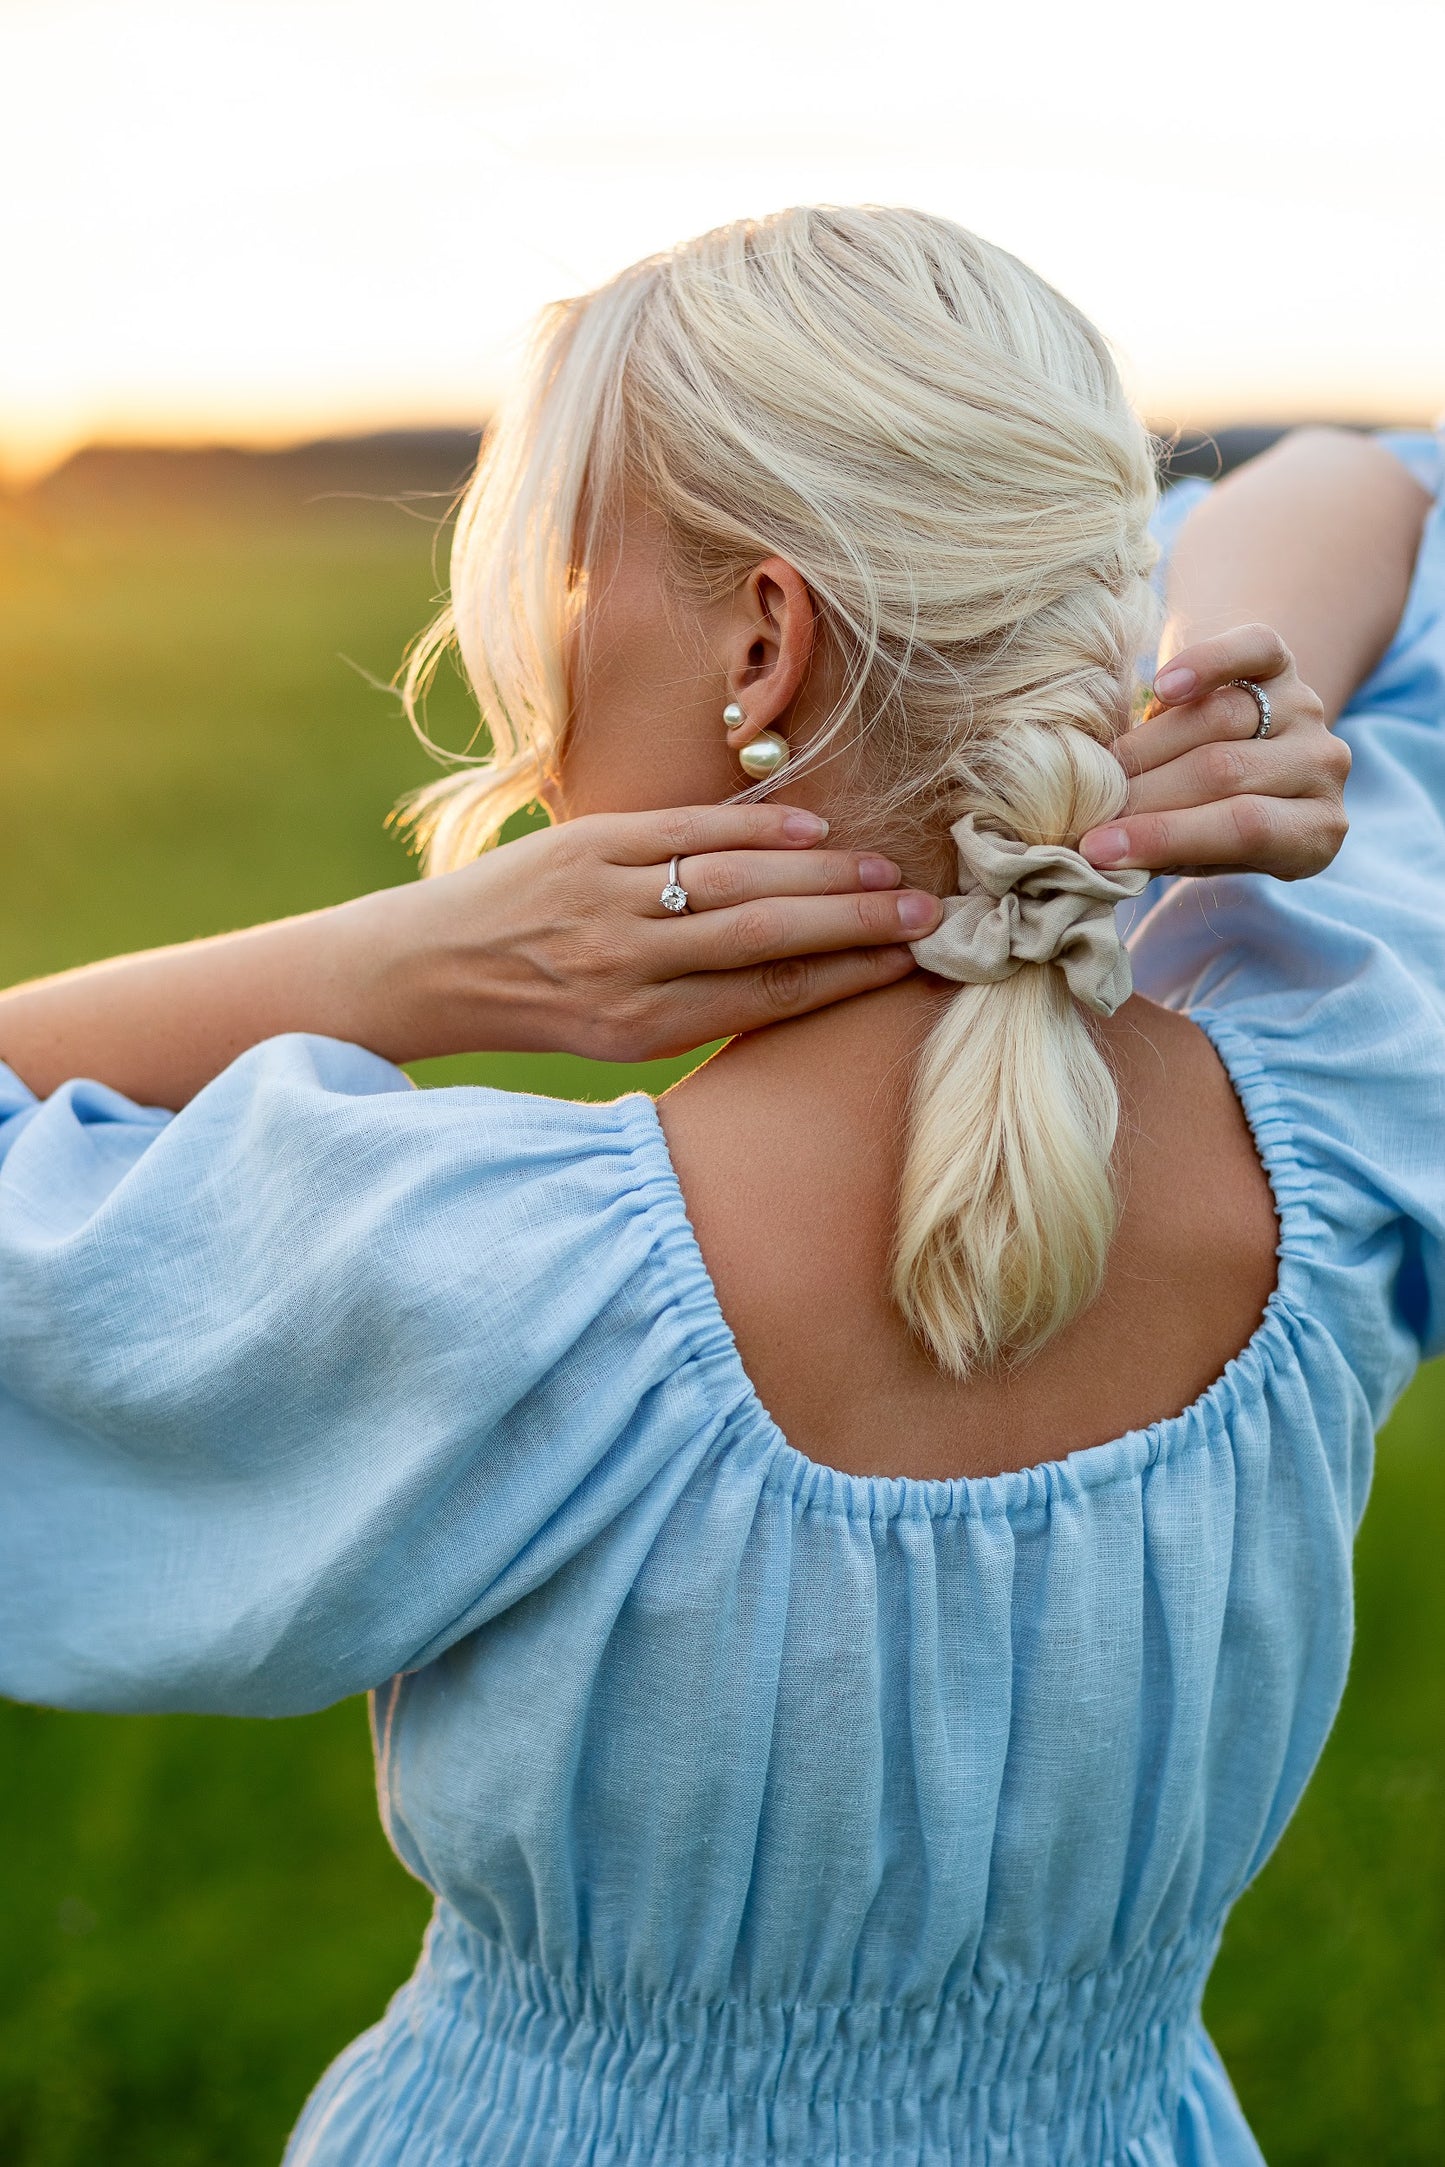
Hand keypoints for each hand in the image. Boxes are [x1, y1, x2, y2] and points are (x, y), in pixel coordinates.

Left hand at [381, 801, 941, 1063]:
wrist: (435, 964)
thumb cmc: (544, 1004)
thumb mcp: (618, 1034)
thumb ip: (701, 1004)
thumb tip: (807, 971)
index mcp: (640, 1026)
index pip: (766, 1000)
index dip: (847, 978)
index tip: (908, 962)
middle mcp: (627, 964)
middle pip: (765, 938)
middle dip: (855, 926)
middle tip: (927, 915)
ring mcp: (606, 898)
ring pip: (735, 881)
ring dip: (820, 874)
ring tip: (884, 873)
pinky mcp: (587, 843)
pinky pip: (685, 829)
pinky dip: (753, 829)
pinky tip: (811, 830)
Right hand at [1079, 623, 1349, 879]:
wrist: (1241, 756)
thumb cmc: (1211, 821)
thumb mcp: (1200, 855)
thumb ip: (1167, 853)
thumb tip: (1101, 856)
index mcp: (1315, 832)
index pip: (1244, 829)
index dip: (1165, 836)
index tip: (1096, 849)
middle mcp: (1323, 767)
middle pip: (1227, 771)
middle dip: (1145, 792)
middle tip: (1088, 806)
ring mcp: (1307, 710)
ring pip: (1223, 717)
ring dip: (1150, 743)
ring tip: (1104, 766)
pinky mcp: (1284, 660)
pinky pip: (1252, 650)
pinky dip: (1206, 664)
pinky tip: (1161, 687)